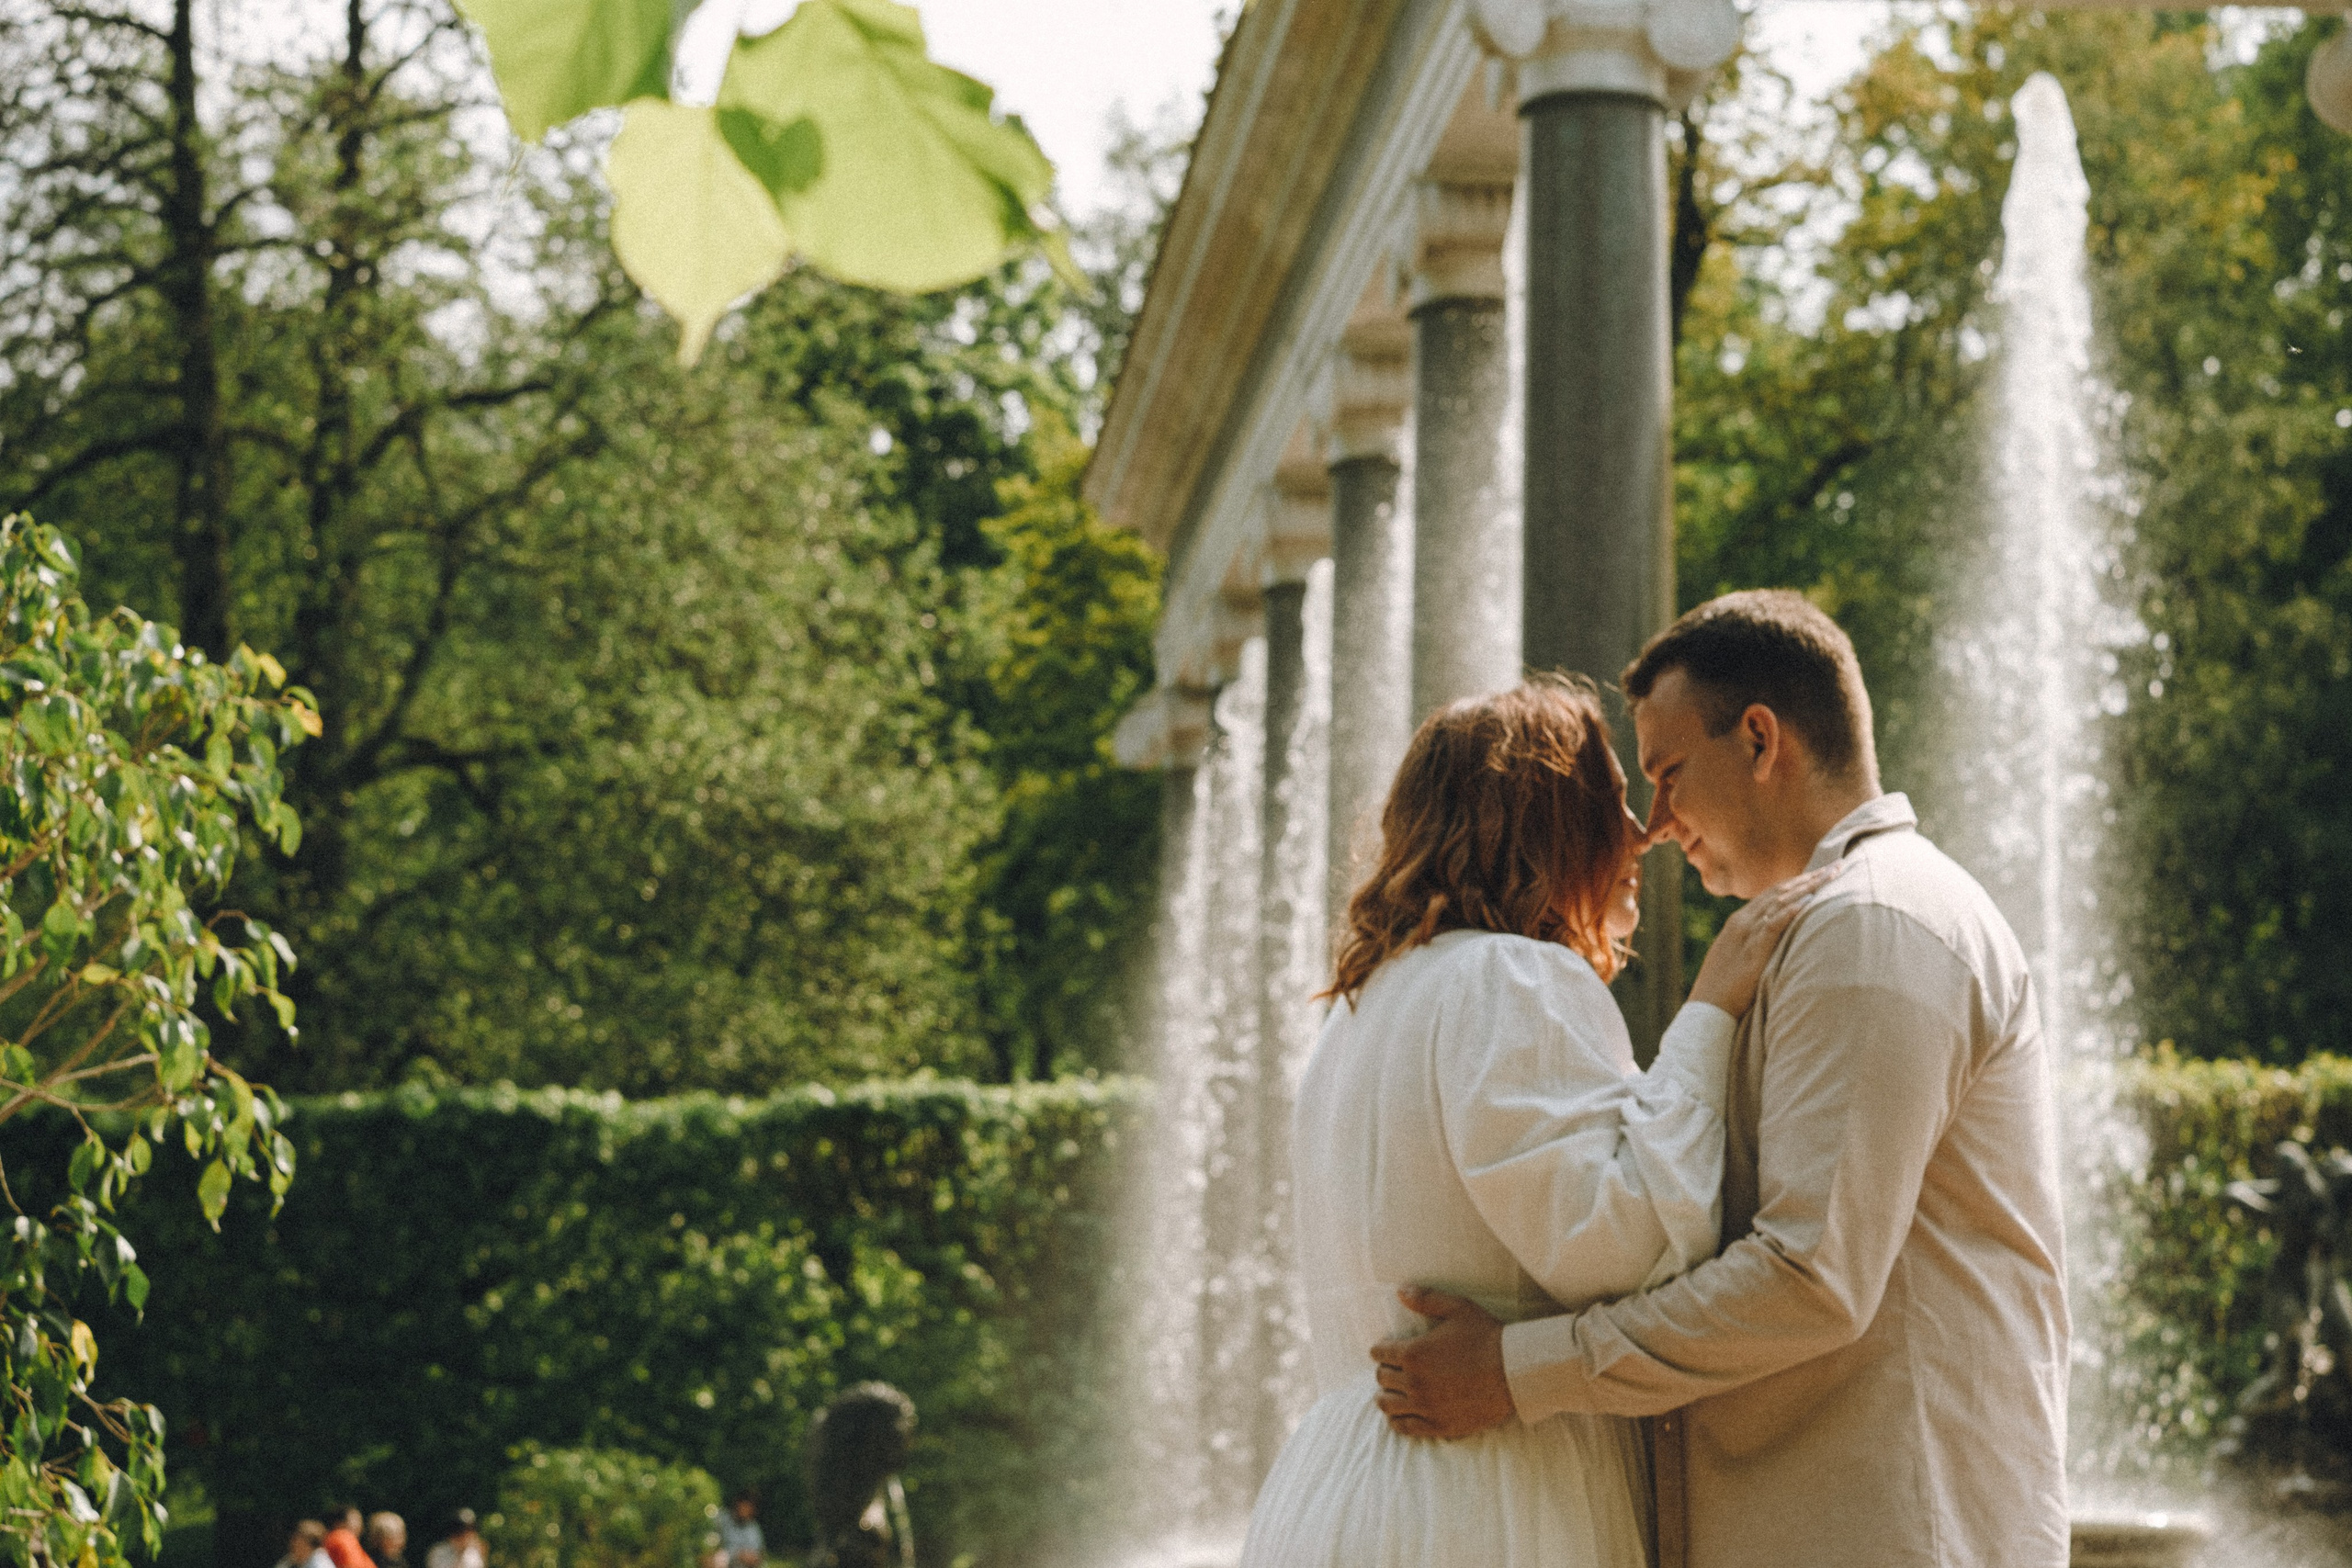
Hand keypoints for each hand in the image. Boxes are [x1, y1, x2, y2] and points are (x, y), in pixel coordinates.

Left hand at [1369, 1286, 1513, 1438]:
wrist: (1515, 1372)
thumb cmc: (1487, 1337)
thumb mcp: (1458, 1308)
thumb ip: (1426, 1299)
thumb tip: (1400, 1291)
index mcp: (1414, 1352)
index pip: (1379, 1353)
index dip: (1381, 1349)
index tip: (1385, 1350)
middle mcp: (1414, 1381)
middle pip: (1382, 1378)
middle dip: (1385, 1370)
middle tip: (1392, 1369)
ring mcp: (1425, 1406)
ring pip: (1387, 1404)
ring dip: (1386, 1396)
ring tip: (1391, 1393)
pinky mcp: (1438, 1425)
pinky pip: (1404, 1427)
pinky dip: (1397, 1420)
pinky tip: (1399, 1415)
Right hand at [1687, 863, 1840, 1016]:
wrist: (1707, 1009)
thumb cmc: (1723, 990)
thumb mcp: (1737, 959)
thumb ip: (1754, 944)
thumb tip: (1774, 941)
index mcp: (1738, 922)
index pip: (1772, 894)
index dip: (1797, 881)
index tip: (1819, 872)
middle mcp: (1742, 922)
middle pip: (1780, 892)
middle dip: (1809, 877)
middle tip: (1834, 865)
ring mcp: (1746, 935)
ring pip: (1780, 902)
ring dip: (1807, 887)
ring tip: (1830, 875)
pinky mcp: (1752, 951)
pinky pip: (1774, 925)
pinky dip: (1791, 911)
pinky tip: (1809, 901)